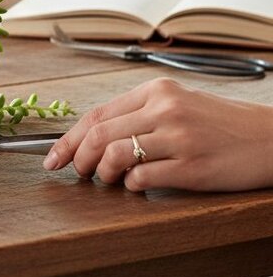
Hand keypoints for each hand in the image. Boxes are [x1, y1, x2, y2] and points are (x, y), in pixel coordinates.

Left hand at [43, 77, 272, 191]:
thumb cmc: (223, 124)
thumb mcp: (179, 105)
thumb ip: (140, 115)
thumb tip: (94, 137)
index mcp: (156, 90)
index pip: (97, 114)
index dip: (69, 138)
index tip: (54, 156)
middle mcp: (164, 109)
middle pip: (98, 134)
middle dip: (78, 158)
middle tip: (77, 173)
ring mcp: (178, 137)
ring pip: (114, 154)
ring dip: (102, 174)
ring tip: (107, 181)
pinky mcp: (193, 166)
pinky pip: (143, 177)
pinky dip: (130, 185)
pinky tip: (136, 186)